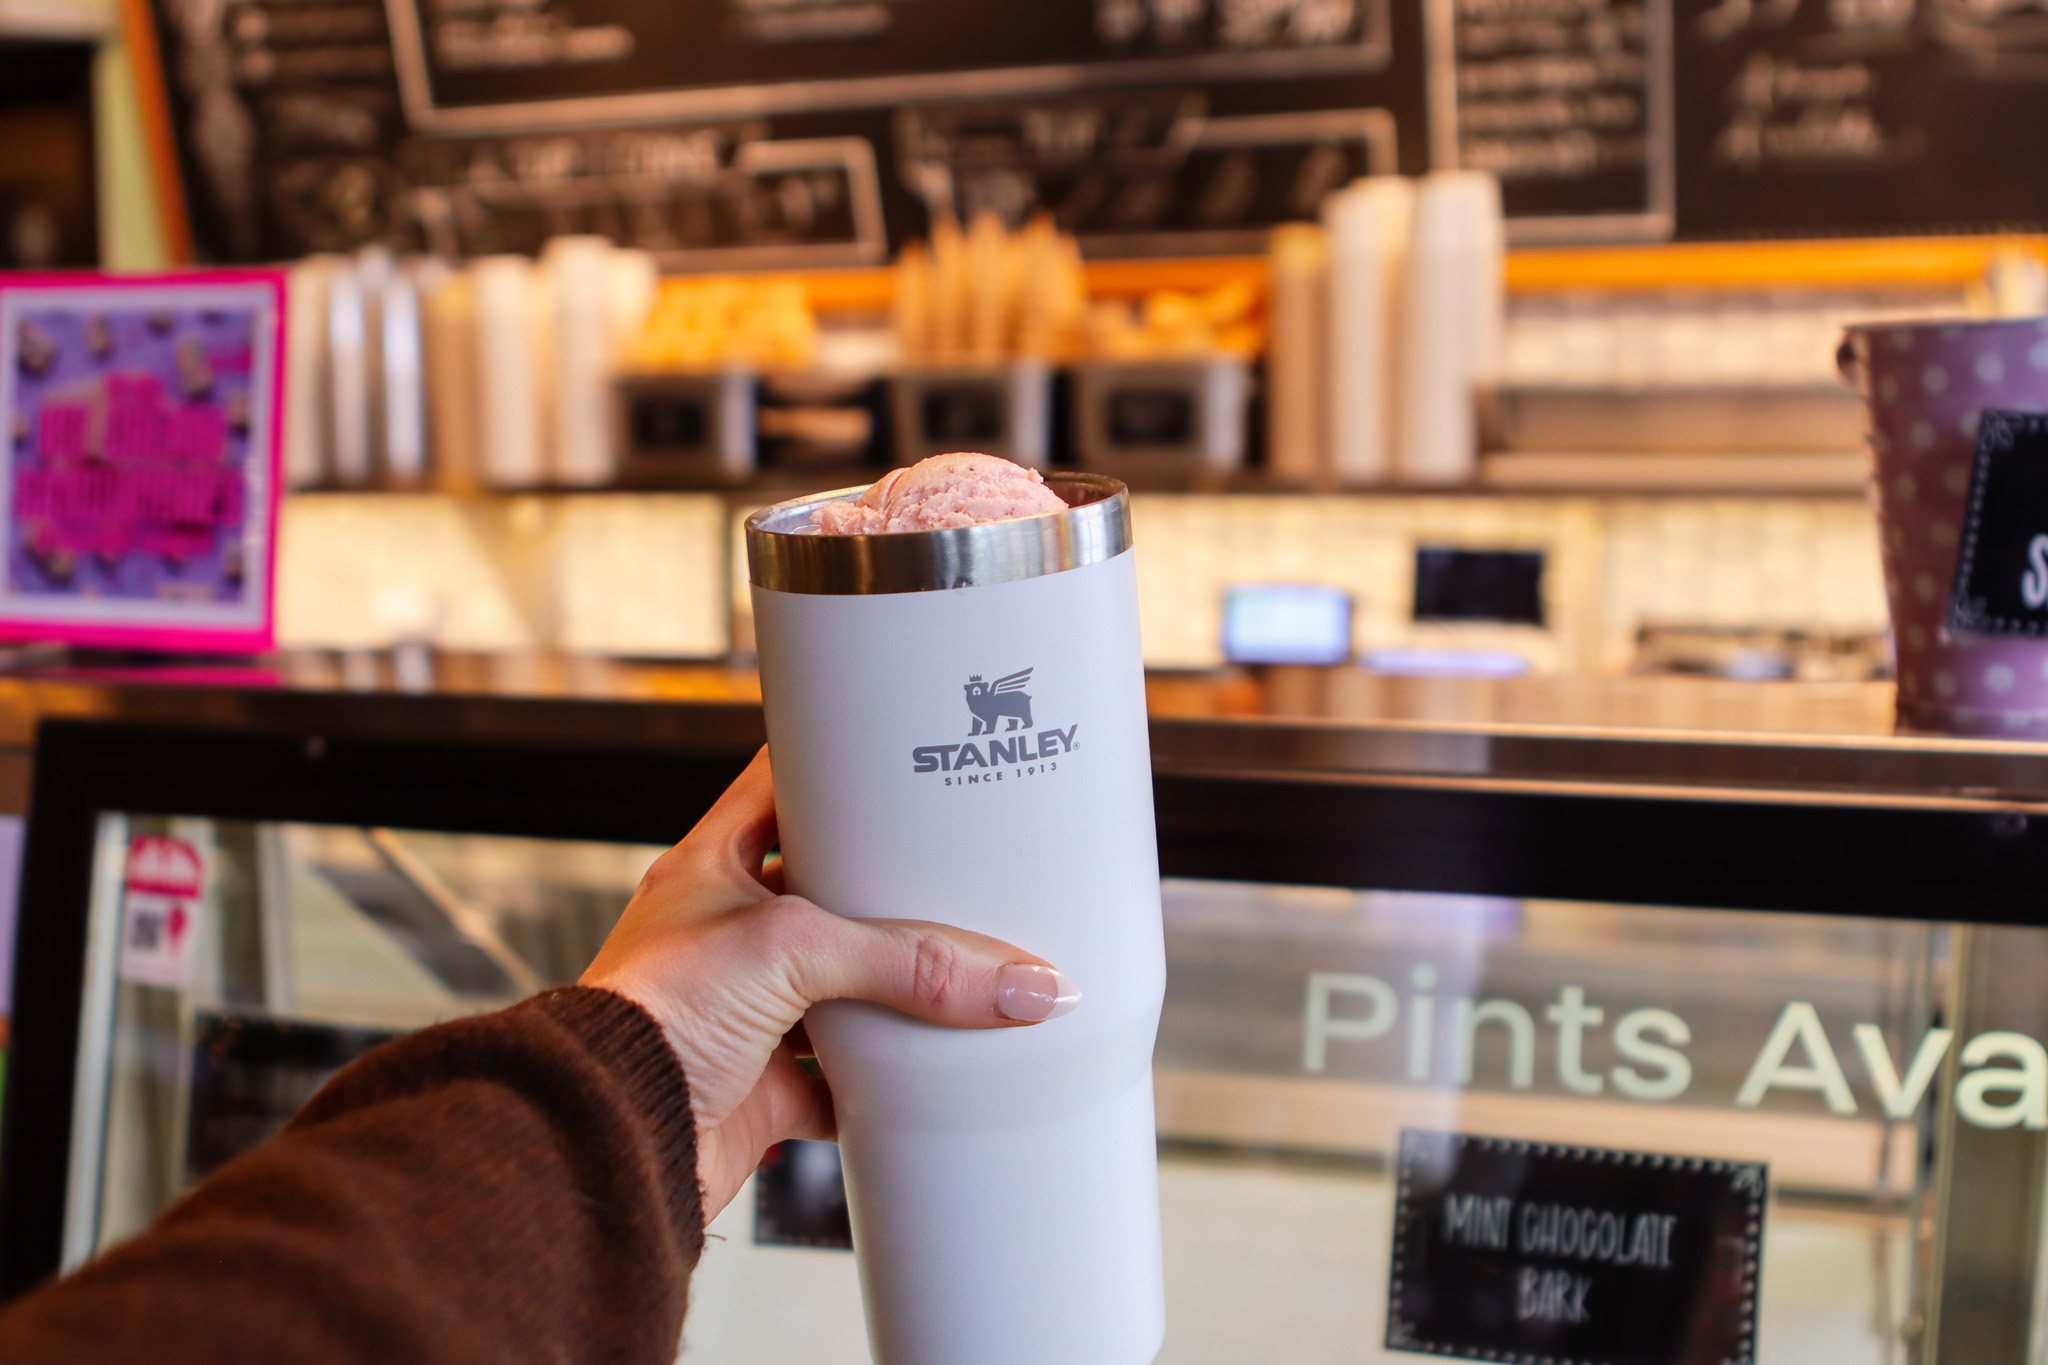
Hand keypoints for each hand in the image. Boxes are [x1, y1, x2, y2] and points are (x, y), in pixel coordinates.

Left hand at [581, 748, 1078, 1217]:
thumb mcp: (792, 950)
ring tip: (962, 968)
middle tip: (958, 870)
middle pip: (827, 896)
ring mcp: (748, 1013)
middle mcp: (727, 935)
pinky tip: (926, 1068)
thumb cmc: (650, 1014)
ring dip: (893, 989)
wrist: (611, 1136)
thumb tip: (1016, 980)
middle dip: (887, 892)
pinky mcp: (764, 1086)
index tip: (900, 757)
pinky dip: (886, 1078)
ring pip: (842, 988)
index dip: (836, 768)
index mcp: (712, 868)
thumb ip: (908, 959)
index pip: (780, 789)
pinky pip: (843, 1078)